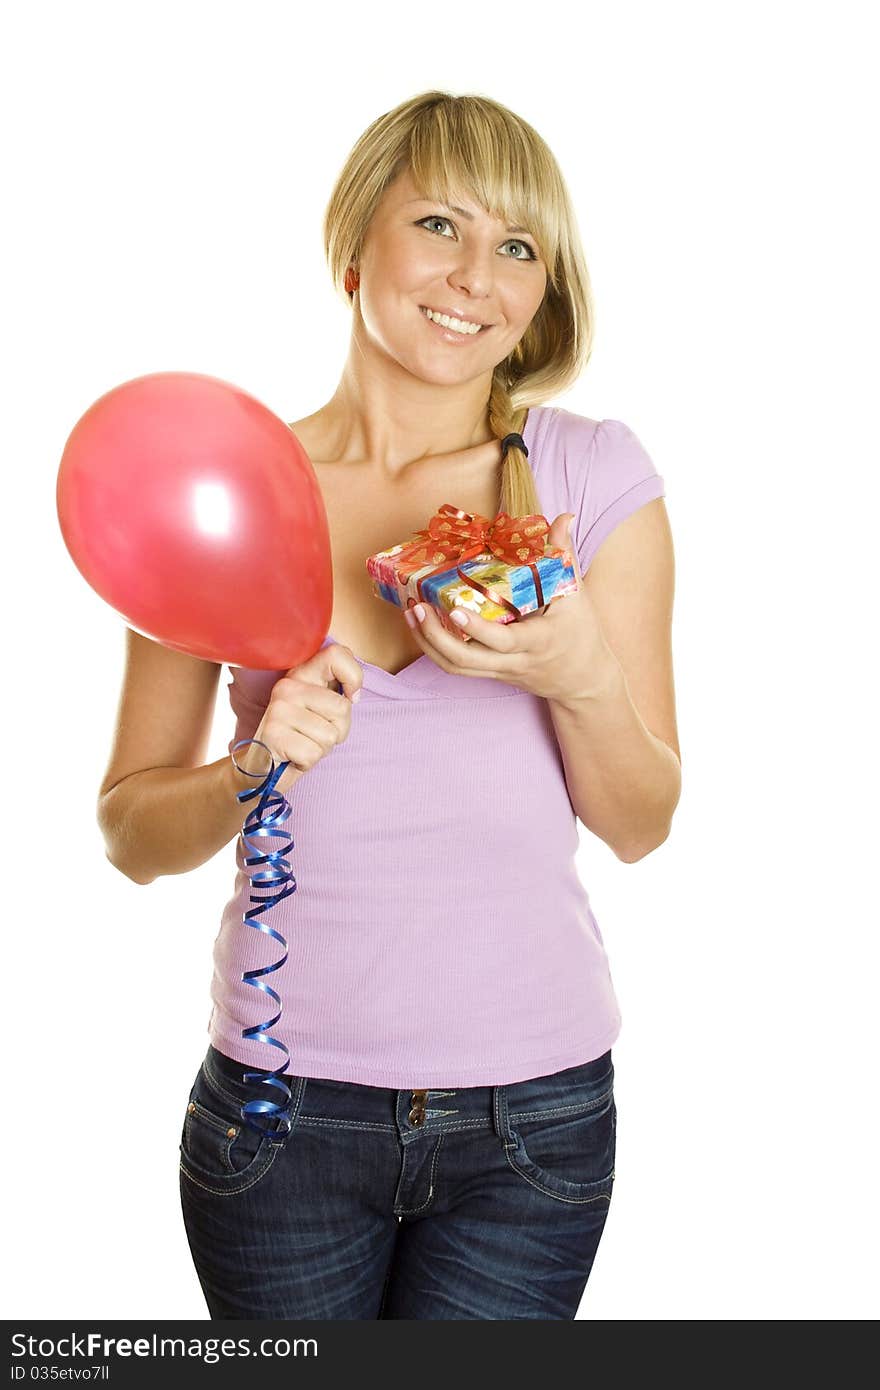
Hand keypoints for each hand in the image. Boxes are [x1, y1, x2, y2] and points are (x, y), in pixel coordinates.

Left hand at [403, 512, 619, 701]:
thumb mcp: (577, 595)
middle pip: (466, 661)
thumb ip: (563, 556)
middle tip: (417, 607)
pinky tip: (422, 626)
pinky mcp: (492, 673)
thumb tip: (563, 518)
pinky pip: (459, 667)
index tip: (453, 608)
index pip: (503, 640)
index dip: (476, 628)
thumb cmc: (581, 635)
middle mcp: (515, 661)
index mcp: (538, 641)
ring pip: (456, 667)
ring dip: (428, 644)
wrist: (584, 681)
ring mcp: (500, 670)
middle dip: (435, 637)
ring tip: (411, 614)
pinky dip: (436, 648)